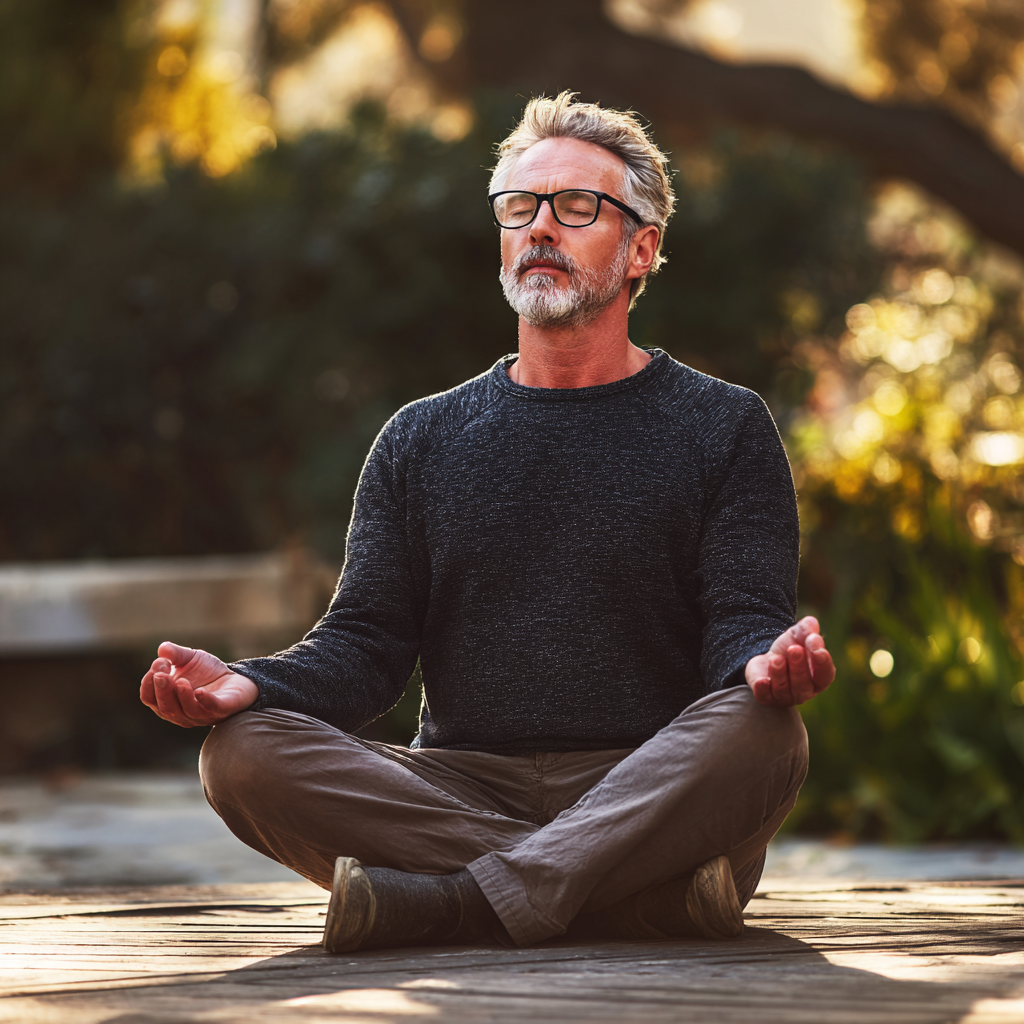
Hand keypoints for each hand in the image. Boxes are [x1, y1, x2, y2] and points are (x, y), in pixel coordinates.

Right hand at [140, 642, 258, 727]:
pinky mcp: (222, 710)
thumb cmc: (207, 672)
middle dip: (162, 691)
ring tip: (181, 681)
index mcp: (168, 700)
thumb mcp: (190, 658)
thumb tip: (162, 649)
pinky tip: (200, 692)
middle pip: (165, 708)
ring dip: (182, 697)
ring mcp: (202, 714)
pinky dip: (205, 701)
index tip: (158, 663)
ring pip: (186, 712)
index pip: (149, 698)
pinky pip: (211, 709)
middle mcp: (181, 712)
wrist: (236, 678)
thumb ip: (175, 654)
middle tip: (161, 674)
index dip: (149, 683)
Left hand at [745, 615, 834, 707]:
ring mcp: (785, 697)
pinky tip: (762, 681)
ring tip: (776, 658)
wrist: (768, 656)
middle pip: (803, 684)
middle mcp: (804, 691)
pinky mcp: (766, 697)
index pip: (825, 674)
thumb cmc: (790, 647)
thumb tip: (811, 623)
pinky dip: (763, 689)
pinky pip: (764, 696)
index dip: (822, 662)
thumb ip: (807, 629)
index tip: (817, 648)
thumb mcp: (799, 634)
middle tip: (793, 649)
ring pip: (784, 689)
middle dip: (799, 666)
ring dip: (779, 674)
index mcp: (819, 677)